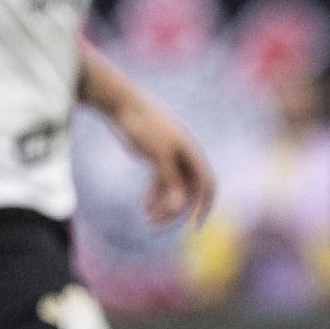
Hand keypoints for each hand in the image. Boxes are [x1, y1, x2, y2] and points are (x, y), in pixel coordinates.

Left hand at [111, 95, 215, 224]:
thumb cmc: (144, 126)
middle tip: (157, 223)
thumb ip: (170, 181)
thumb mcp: (158, 156)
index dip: (205, 205)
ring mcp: (171, 157)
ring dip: (163, 204)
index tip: (195, 224)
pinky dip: (155, 194)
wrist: (123, 104)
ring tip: (148, 217)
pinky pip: (161, 181)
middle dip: (174, 209)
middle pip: (187, 190)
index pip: (207, 184)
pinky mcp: (157, 156)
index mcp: (192, 153)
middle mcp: (185, 156)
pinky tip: (144, 206)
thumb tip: (178, 208)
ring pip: (173, 188)